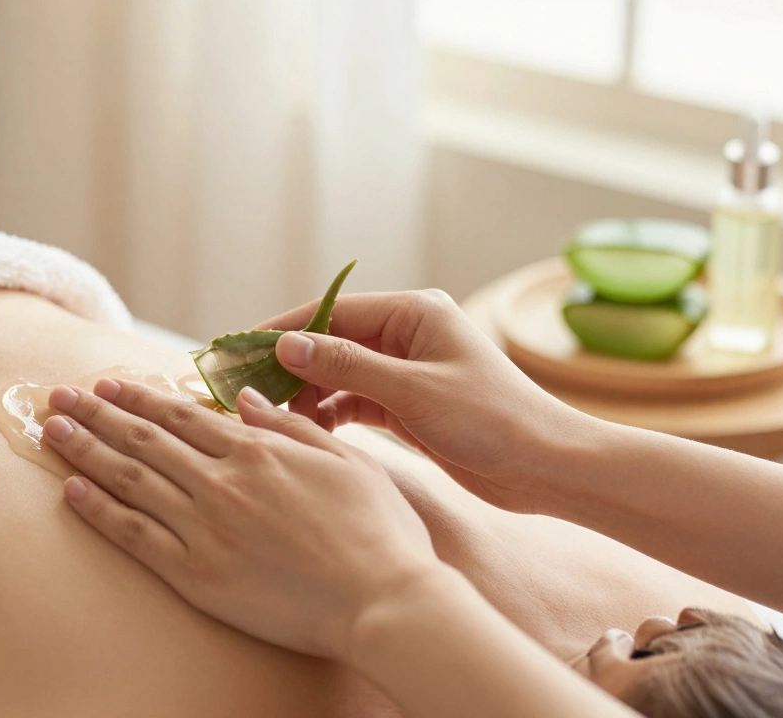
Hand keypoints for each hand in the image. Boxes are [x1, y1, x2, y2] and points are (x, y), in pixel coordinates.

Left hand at [42, 379, 437, 660]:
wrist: (383, 601)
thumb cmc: (378, 532)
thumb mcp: (345, 460)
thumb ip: (290, 427)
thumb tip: (247, 397)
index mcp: (257, 451)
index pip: (181, 415)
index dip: (138, 397)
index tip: (107, 384)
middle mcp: (222, 482)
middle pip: (144, 439)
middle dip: (96, 413)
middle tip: (59, 395)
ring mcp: (205, 528)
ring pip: (130, 479)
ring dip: (84, 451)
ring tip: (50, 430)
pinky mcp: (195, 575)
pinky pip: (135, 536)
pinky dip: (99, 511)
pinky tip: (70, 491)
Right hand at [255, 289, 589, 512]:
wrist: (547, 468)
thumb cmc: (491, 420)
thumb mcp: (412, 391)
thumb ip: (346, 367)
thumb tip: (286, 346)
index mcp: (414, 313)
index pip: (330, 312)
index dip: (281, 331)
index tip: (235, 348)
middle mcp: (407, 335)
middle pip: (330, 342)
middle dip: (288, 366)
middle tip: (243, 390)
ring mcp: (407, 371)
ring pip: (338, 375)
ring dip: (306, 394)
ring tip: (271, 417)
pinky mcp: (408, 406)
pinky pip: (354, 402)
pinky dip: (330, 414)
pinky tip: (307, 432)